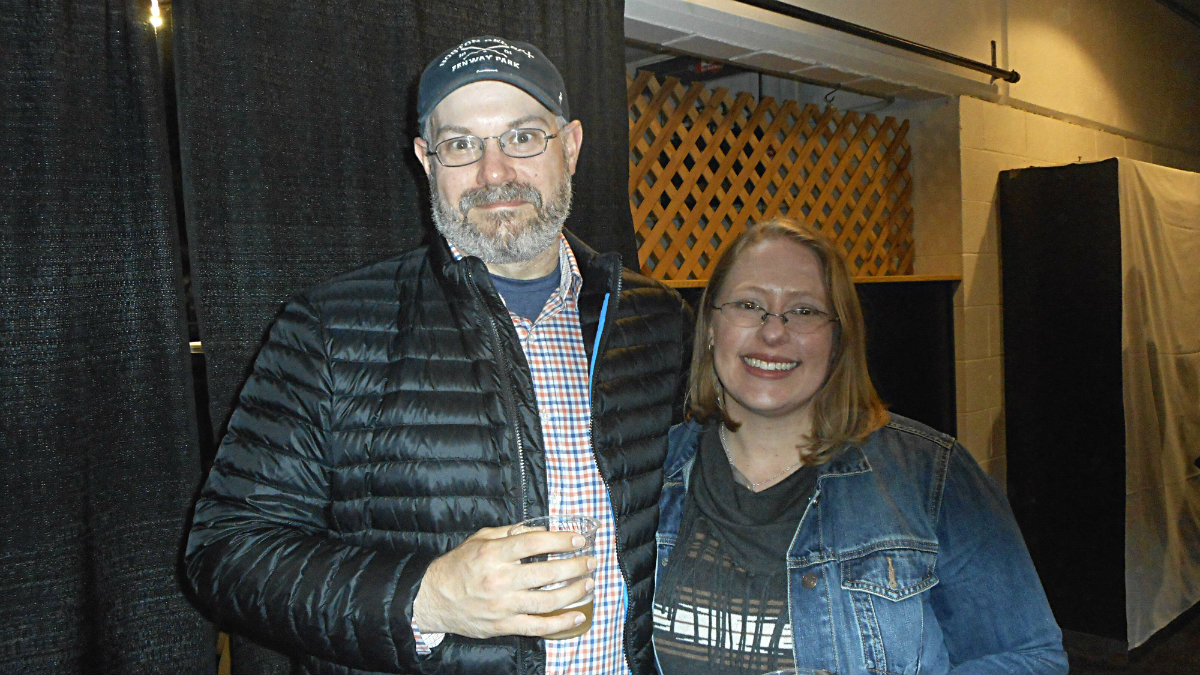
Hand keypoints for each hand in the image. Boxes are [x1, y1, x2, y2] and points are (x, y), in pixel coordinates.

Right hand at [411, 525, 596, 638]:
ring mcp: (503, 605)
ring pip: (548, 600)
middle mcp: (500, 580)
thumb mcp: (479, 540)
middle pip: (547, 572)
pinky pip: (538, 626)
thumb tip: (538, 530)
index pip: (534, 543)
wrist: (433, 599)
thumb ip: (509, 533)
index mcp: (493, 554)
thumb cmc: (458, 566)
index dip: (560, 540)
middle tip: (590, 561)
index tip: (577, 539)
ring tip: (589, 584)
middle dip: (575, 566)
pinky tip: (578, 616)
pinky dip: (561, 623)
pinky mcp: (503, 626)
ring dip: (574, 592)